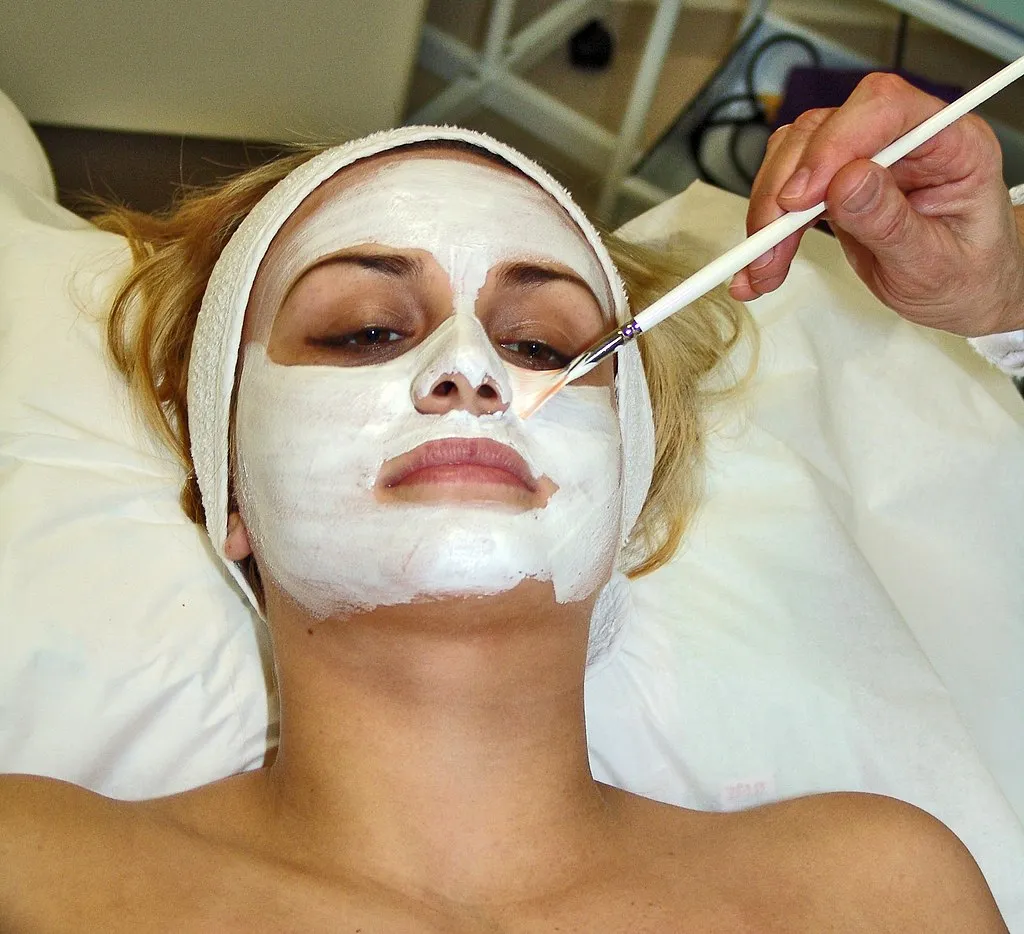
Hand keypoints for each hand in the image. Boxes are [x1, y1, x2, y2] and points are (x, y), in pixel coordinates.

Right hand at [730, 72, 1023, 336]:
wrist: (964, 290)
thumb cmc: (967, 274)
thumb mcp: (935, 263)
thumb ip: (892, 222)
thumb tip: (848, 182)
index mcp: (950, 142)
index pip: (884, 108)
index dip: (834, 145)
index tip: (801, 198)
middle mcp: (904, 138)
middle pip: (824, 130)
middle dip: (786, 189)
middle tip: (770, 246)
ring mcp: (865, 156)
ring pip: (794, 154)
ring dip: (768, 211)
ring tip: (764, 266)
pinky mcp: (836, 181)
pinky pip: (787, 186)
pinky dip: (767, 225)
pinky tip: (761, 260)